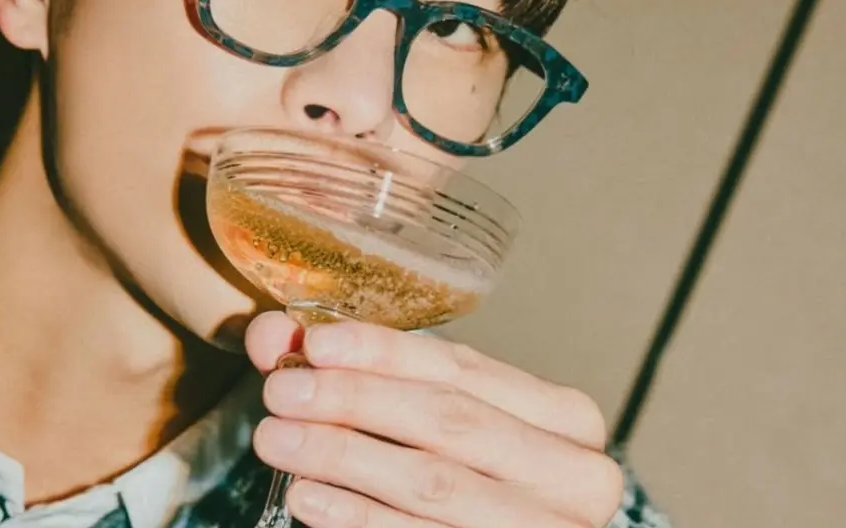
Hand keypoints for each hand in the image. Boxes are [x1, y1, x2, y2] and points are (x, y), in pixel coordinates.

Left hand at [245, 313, 624, 527]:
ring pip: (434, 481)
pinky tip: (310, 498)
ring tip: (277, 440)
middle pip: (450, 420)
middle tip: (281, 391)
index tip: (314, 342)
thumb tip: (271, 336)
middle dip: (357, 400)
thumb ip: (359, 375)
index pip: (464, 368)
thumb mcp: (435, 418)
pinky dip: (360, 517)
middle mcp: (574, 473)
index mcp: (565, 417)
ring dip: (344, 456)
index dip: (384, 353)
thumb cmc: (478, 477)